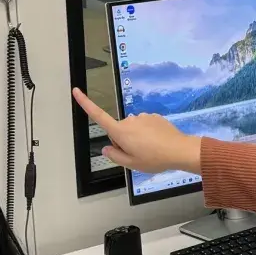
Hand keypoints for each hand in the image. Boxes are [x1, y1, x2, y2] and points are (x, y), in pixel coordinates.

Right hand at [74, 88, 202, 173]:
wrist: (179, 150)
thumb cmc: (154, 158)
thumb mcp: (131, 164)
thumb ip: (115, 156)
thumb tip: (106, 148)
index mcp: (120, 131)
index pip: (98, 115)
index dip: (85, 103)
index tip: (76, 90)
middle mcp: (130, 120)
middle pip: (119, 130)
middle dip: (124, 140)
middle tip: (137, 154)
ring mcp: (142, 116)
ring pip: (133, 128)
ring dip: (137, 137)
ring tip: (149, 150)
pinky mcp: (154, 116)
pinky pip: (145, 125)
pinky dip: (148, 133)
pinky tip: (157, 142)